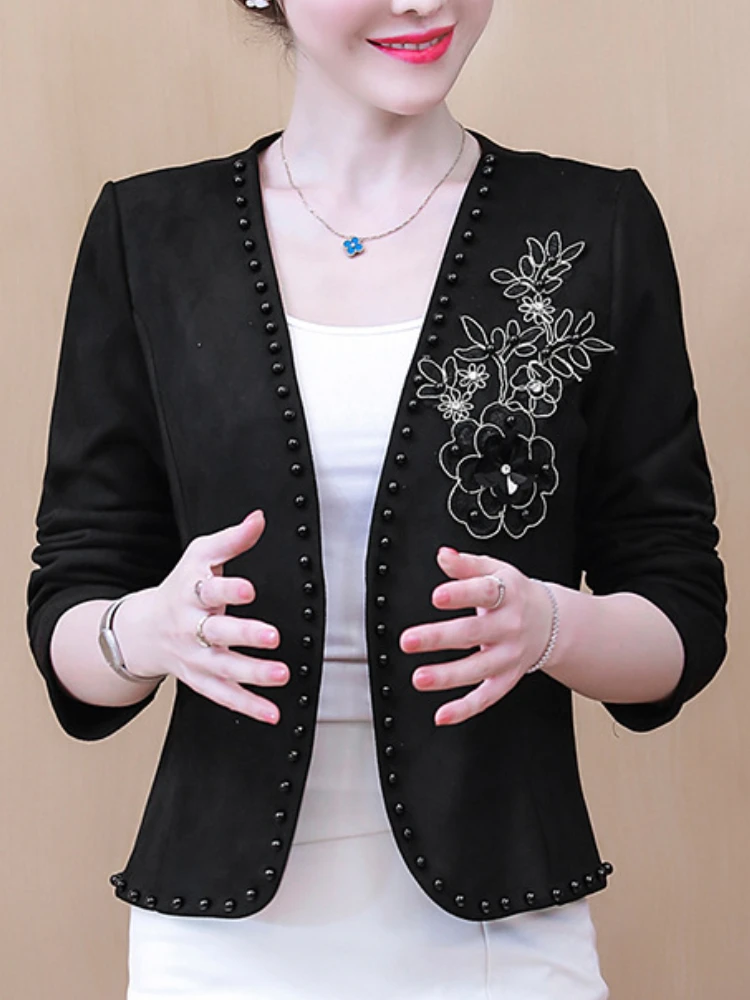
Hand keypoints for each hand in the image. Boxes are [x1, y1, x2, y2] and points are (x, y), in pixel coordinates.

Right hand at [115, 510, 287, 723]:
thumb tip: (258, 518)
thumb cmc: (179, 588)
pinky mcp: (201, 680)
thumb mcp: (200, 556)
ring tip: (280, 674)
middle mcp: (191, 627)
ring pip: (222, 668)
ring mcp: (195, 657)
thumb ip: (232, 539)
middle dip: (244, 634)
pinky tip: (271, 712)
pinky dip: (248, 706)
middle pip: (216, 632)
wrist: (142, 630)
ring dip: (252, 674)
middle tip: (271, 636)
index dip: (228, 589)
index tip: (248, 589)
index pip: (208, 590)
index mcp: (191, 594)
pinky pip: (224, 695)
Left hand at [400, 547, 552, 726]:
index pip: (484, 592)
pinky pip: (486, 697)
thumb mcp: (495, 570)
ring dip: (447, 676)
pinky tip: (442, 714)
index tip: (437, 597)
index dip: (461, 594)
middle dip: (439, 638)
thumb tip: (444, 555)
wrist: (550, 622)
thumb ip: (466, 564)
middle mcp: (508, 626)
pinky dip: (465, 709)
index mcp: (506, 595)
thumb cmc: (515, 595)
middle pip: (473, 633)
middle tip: (408, 641)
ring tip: (420, 677)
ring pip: (477, 669)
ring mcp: (508, 655)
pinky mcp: (506, 678)